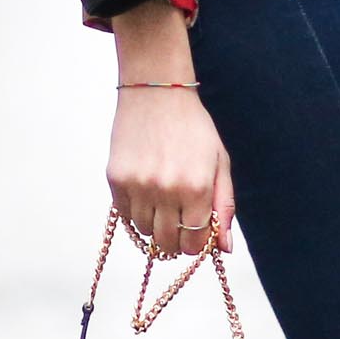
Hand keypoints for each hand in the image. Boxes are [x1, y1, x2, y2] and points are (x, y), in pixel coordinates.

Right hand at [108, 0, 233, 254]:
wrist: (157, 91)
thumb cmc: (192, 126)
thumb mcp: (219, 163)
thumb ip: (223, 207)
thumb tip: (224, 247)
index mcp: (196, 187)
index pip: (193, 243)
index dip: (195, 245)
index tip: (194, 236)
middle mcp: (165, 190)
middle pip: (166, 242)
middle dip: (175, 240)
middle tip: (178, 223)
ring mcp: (137, 185)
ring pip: (144, 231)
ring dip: (154, 225)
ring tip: (162, 202)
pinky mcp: (115, 178)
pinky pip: (124, 214)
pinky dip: (135, 212)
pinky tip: (145, 192)